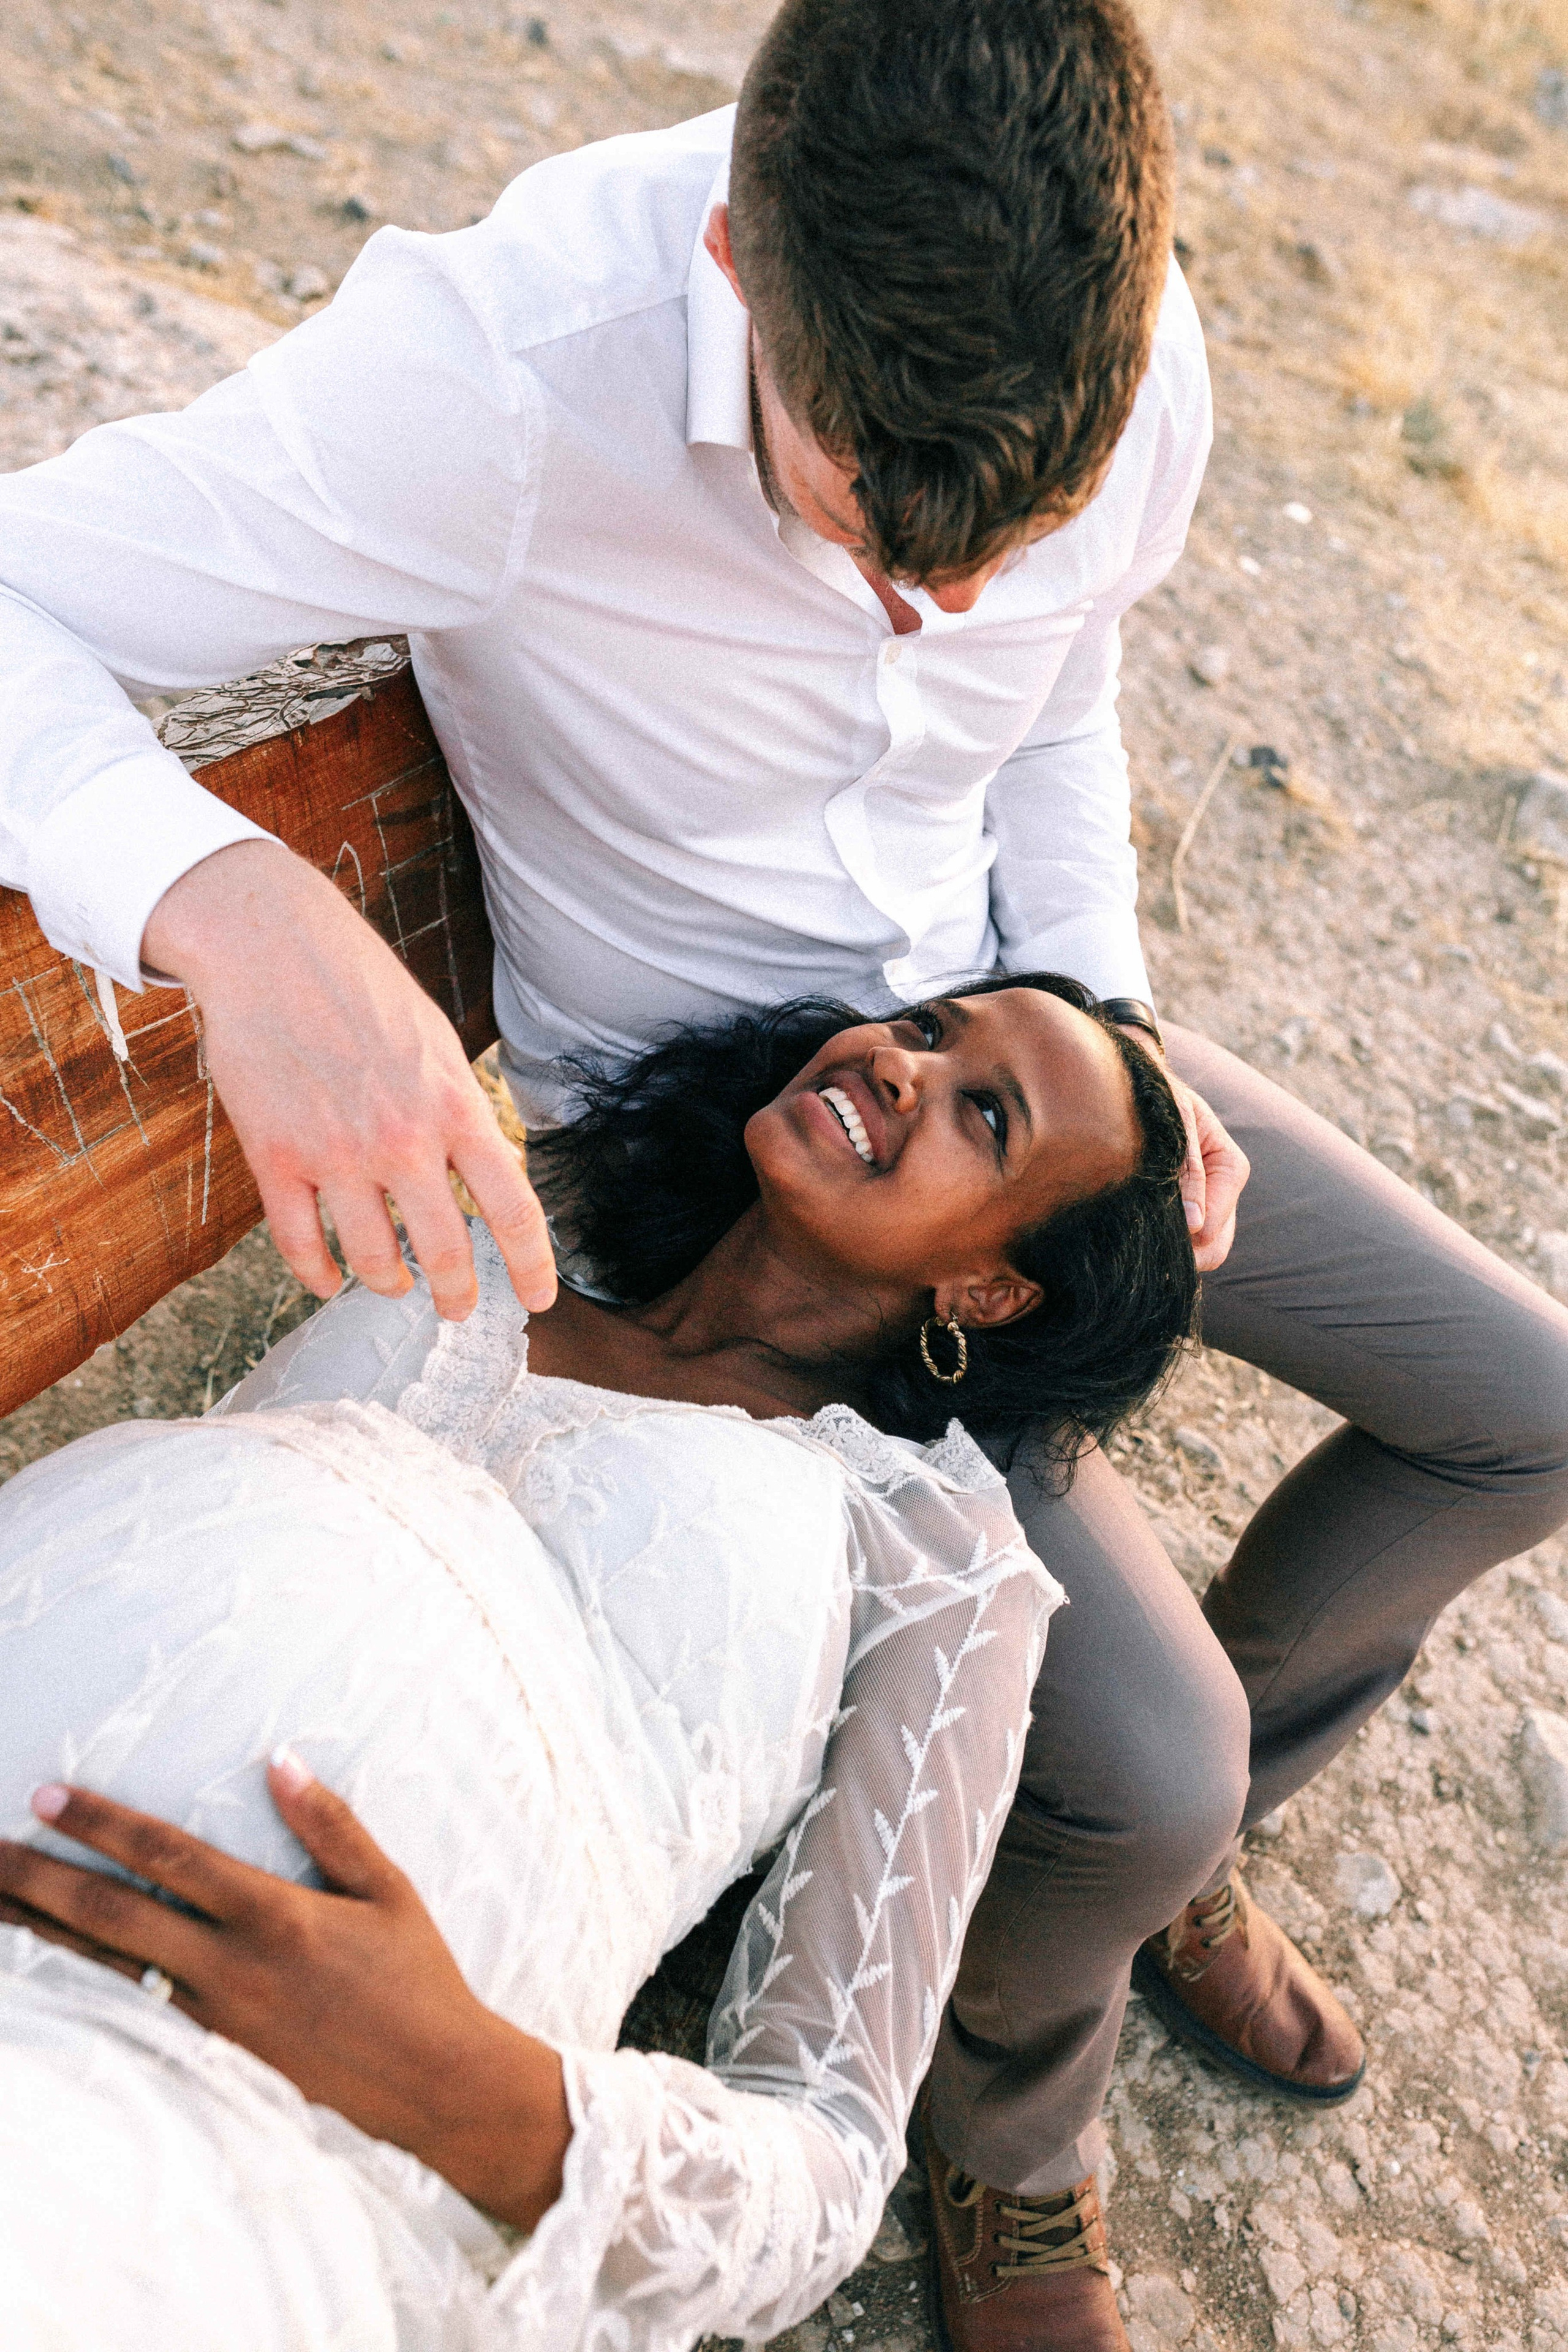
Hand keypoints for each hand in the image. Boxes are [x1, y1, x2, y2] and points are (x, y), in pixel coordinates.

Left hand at [0, 1756, 569, 2232]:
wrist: (435, 2086)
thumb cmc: (418, 1978)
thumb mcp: (388, 1890)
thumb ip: (331, 1824)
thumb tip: (281, 1759)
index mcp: (276, 1917)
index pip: (169, 1858)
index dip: (103, 1825)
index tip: (47, 1797)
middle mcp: (234, 1968)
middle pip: (114, 1915)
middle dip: (40, 1879)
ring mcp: (216, 2017)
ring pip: (110, 1966)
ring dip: (42, 1932)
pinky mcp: (214, 2051)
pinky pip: (135, 2005)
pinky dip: (85, 1981)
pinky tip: (54, 1965)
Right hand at [144, 840, 556, 1319]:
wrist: (271, 947)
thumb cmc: (361, 988)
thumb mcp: (437, 1042)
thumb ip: (459, 1110)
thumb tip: (482, 1171)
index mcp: (456, 1107)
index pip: (514, 1210)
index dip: (533, 1268)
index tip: (538, 1302)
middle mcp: (404, 1140)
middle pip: (447, 1252)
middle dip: (457, 1295)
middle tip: (456, 1309)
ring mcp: (338, 1153)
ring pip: (375, 1260)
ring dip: (389, 1285)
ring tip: (393, 1287)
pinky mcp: (275, 1158)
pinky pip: (302, 1245)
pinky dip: (320, 1276)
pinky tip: (330, 1282)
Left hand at [1117, 1027, 1248, 1272]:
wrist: (1135, 1089)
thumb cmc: (1156, 1101)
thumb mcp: (1175, 1124)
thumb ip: (1187, 1170)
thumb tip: (1194, 1226)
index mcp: (1229, 1166)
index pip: (1217, 1222)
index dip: (1189, 1237)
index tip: (1153, 1232)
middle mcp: (1221, 1190)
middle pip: (1214, 1247)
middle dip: (1184, 1255)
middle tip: (1143, 1248)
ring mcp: (1203, 1203)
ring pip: (1199, 1251)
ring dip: (1171, 1251)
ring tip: (1136, 1235)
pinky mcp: (1182, 1209)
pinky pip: (1181, 1243)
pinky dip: (1162, 1243)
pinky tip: (1137, 1232)